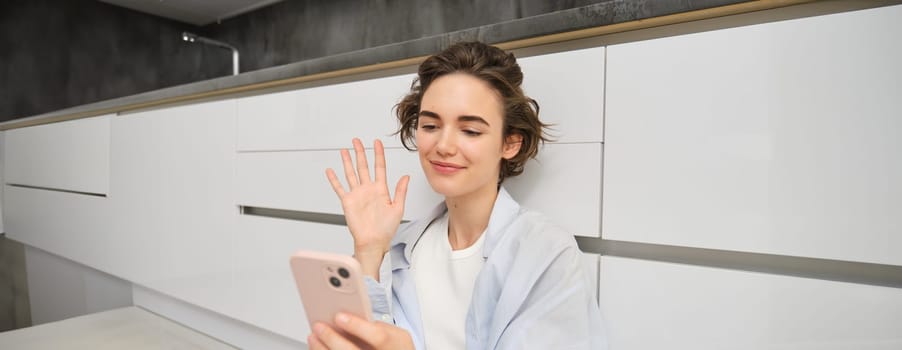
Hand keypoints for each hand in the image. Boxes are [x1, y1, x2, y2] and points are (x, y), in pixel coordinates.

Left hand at [307, 312, 414, 349]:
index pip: (377, 336)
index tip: (339, 316)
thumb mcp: (396, 334)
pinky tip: (317, 346)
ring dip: (322, 348)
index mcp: (393, 344)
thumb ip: (376, 325)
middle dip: (332, 338)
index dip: (357, 326)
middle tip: (318, 326)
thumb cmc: (395, 348)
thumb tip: (347, 315)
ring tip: (313, 335)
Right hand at [326, 138, 409, 278]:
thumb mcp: (398, 208)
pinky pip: (339, 188)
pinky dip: (334, 179)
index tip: (377, 143)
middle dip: (360, 152)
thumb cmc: (386, 229)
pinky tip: (330, 171)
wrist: (373, 242)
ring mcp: (357, 194)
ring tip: (344, 150)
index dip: (379, 154)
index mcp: (381, 190)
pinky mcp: (348, 202)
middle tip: (357, 141)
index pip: (379, 167)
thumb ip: (401, 191)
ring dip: (347, 162)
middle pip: (363, 166)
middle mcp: (368, 190)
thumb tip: (406, 176)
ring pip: (351, 173)